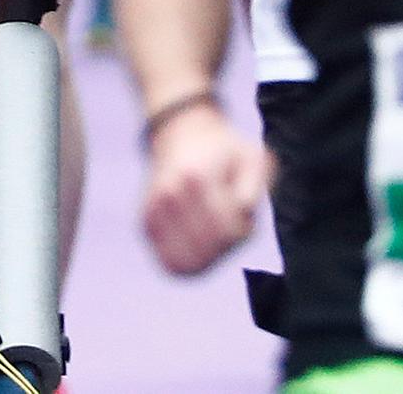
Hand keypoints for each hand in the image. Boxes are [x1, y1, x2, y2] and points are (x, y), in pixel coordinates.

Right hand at [141, 103, 268, 275]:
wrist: (183, 137)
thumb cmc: (225, 153)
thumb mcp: (251, 156)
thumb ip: (255, 184)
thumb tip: (243, 210)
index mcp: (195, 177)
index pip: (226, 231)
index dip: (244, 230)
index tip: (244, 212)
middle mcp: (168, 195)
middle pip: (208, 250)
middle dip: (228, 245)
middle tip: (231, 223)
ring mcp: (153, 212)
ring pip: (188, 264)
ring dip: (210, 256)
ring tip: (215, 232)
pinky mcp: (146, 226)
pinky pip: (172, 264)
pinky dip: (191, 262)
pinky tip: (200, 242)